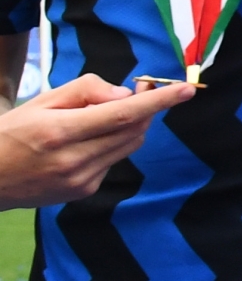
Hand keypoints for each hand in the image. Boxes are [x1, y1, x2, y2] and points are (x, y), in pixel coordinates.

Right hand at [0, 75, 190, 206]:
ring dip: (132, 125)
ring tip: (111, 112)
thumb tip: (126, 95)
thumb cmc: (12, 133)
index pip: (122, 115)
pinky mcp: (83, 192)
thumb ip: (86, 92)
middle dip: (147, 109)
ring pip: (128, 146)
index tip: (185, 89)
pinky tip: (89, 140)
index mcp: (59, 133)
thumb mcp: (42, 101)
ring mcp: (80, 181)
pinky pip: (112, 161)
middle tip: (144, 89)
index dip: (158, 102)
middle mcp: (73, 160)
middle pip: (132, 131)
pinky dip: (112, 145)